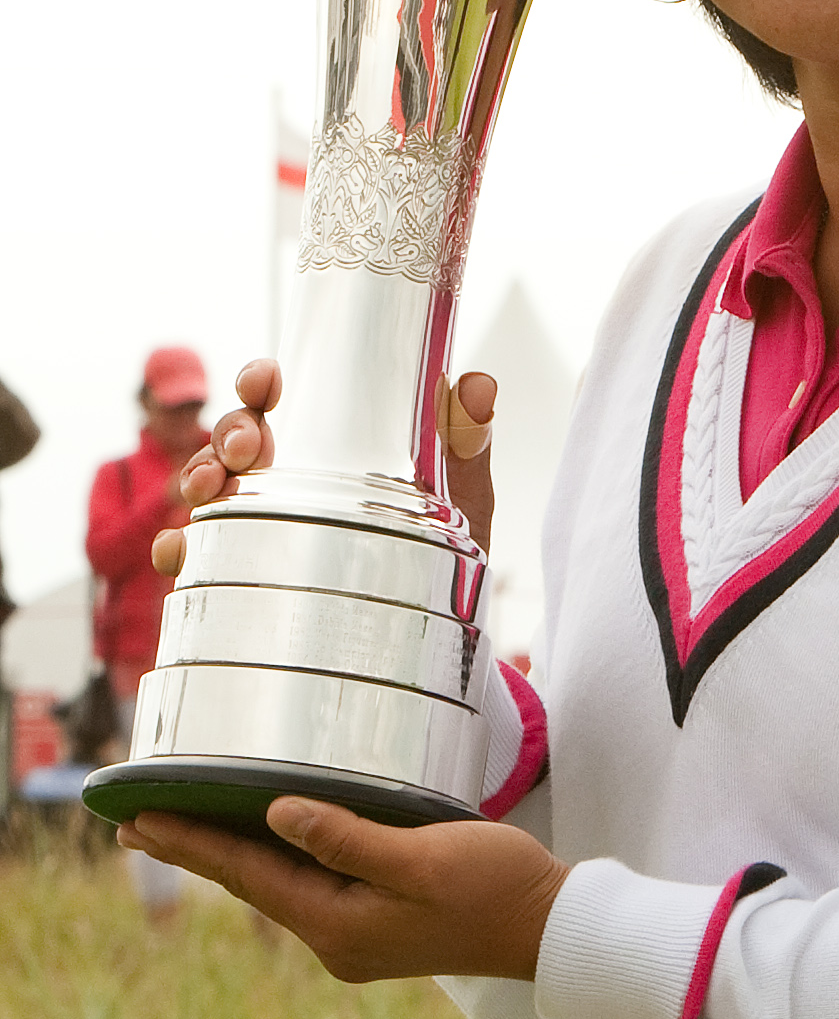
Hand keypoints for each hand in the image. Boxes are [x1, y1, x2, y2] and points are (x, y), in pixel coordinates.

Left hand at [117, 798, 569, 983]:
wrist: (549, 928)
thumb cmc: (494, 886)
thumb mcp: (422, 856)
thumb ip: (347, 837)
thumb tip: (275, 816)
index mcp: (339, 925)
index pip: (249, 875)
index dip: (193, 843)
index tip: (138, 819)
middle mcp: (337, 938)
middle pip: (253, 884)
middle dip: (197, 850)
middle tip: (136, 822)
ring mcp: (356, 935)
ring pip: (278, 885)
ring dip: (232, 854)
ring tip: (187, 828)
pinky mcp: (378, 922)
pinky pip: (309, 885)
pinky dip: (276, 859)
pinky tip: (268, 842)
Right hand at [153, 363, 498, 576]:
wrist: (440, 638)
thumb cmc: (443, 552)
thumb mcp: (461, 497)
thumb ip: (466, 442)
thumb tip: (478, 384)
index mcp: (325, 448)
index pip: (279, 402)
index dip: (260, 382)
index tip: (265, 381)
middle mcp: (282, 481)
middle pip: (235, 438)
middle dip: (231, 431)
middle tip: (249, 447)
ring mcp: (259, 526)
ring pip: (209, 487)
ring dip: (199, 475)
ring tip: (212, 487)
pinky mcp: (243, 575)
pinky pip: (197, 556)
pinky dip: (179, 547)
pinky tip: (179, 548)